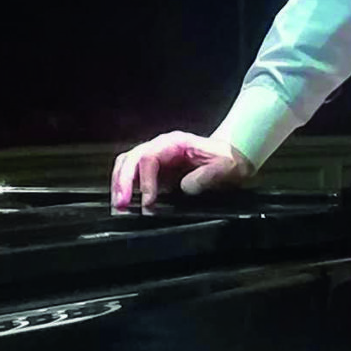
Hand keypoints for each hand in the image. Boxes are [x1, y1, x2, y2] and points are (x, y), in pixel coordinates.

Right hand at [110, 131, 254, 210]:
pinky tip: (126, 205)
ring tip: (118, 207)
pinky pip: (134, 177)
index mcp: (174, 143)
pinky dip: (126, 190)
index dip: (145, 181)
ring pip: (127, 166)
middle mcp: (160, 148)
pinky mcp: (156, 172)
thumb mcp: (225, 167)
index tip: (148, 202)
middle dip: (123, 182)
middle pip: (131, 160)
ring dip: (119, 186)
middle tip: (120, 205)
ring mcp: (156, 159)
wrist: (232, 158)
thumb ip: (207, 175)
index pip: (149, 158)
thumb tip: (186, 186)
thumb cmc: (228, 160)